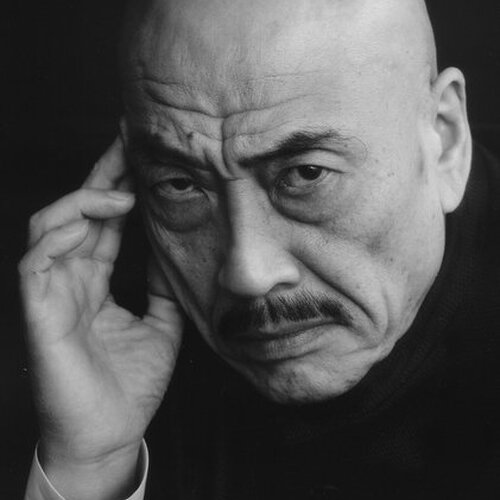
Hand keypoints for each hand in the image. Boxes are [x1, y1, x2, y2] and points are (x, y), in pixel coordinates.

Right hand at [19, 137, 183, 498]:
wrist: (111, 434)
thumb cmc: (130, 384)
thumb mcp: (160, 326)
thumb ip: (161, 288)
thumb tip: (171, 253)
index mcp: (96, 282)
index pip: (105, 224)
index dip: (120, 189)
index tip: (143, 159)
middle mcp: (71, 280)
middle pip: (80, 213)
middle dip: (102, 175)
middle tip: (126, 141)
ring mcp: (51, 294)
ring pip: (50, 227)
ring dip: (82, 201)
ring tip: (120, 193)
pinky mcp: (37, 313)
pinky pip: (35, 262)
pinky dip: (57, 236)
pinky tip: (87, 223)